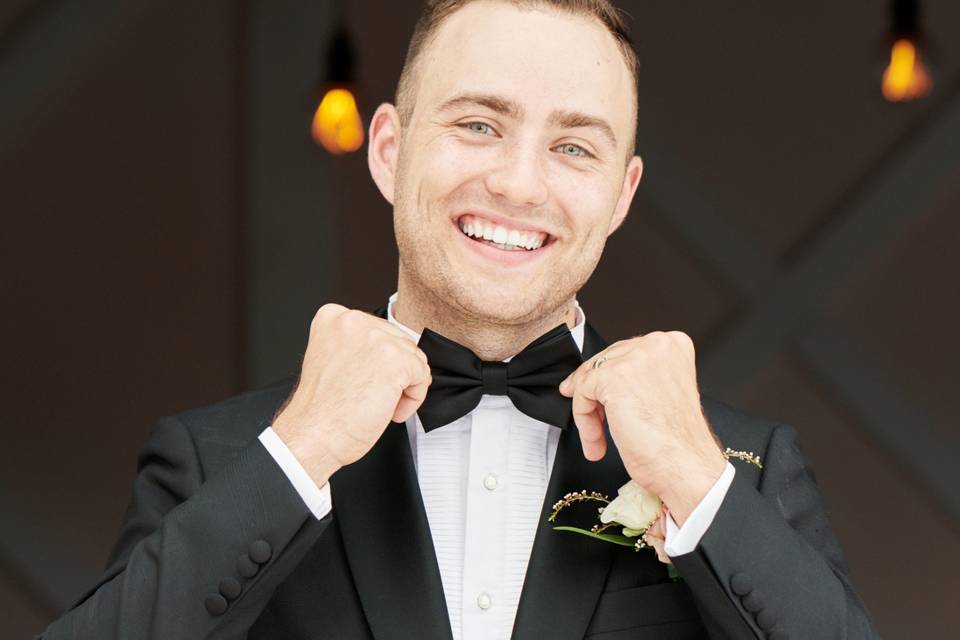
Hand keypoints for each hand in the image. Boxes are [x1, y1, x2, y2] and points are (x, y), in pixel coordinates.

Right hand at [272, 304, 431, 486]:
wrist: (312, 436)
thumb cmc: (321, 410)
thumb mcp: (332, 359)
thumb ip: (358, 346)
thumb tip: (392, 349)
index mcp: (333, 317)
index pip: (379, 331)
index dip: (378, 362)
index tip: (365, 381)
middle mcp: (353, 320)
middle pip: (399, 342)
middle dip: (394, 373)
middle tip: (372, 396)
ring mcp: (375, 338)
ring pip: (414, 358)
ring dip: (404, 386)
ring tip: (379, 404)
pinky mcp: (395, 360)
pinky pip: (422, 376)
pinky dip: (413, 399)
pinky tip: (390, 410)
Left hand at [558, 331, 725, 524]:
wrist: (686, 467)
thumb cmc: (678, 443)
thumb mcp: (661, 393)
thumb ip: (638, 377)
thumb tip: (598, 377)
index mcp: (674, 344)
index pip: (625, 353)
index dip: (609, 380)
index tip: (602, 400)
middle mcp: (657, 344)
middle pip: (605, 362)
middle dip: (595, 395)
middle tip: (594, 422)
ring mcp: (635, 359)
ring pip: (590, 378)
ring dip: (588, 413)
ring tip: (597, 440)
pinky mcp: (614, 377)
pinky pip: (581, 392)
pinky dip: (584, 419)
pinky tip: (597, 442)